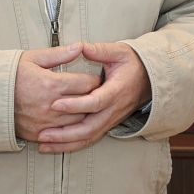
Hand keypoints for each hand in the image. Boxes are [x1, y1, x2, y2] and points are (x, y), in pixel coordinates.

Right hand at [15, 44, 98, 143]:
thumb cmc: (9, 76)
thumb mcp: (32, 59)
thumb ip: (59, 54)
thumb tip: (79, 47)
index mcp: (51, 84)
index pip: (87, 83)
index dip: (94, 80)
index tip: (94, 78)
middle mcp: (50, 105)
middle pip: (87, 103)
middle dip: (93, 96)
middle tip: (95, 92)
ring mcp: (45, 122)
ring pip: (79, 120)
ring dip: (84, 113)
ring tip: (85, 105)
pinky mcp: (39, 134)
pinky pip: (64, 134)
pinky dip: (71, 127)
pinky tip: (71, 119)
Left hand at [37, 41, 151, 153]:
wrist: (151, 80)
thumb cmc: (134, 65)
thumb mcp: (120, 52)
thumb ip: (100, 50)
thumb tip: (80, 47)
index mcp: (117, 91)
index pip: (95, 102)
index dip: (75, 105)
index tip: (55, 104)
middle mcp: (114, 109)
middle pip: (89, 127)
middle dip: (64, 132)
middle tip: (43, 132)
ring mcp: (111, 119)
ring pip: (88, 137)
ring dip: (65, 143)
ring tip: (44, 143)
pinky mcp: (107, 125)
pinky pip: (89, 139)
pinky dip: (71, 146)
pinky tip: (55, 147)